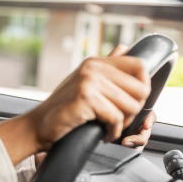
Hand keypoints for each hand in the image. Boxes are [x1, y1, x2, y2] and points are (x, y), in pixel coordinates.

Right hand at [0, 49, 149, 162]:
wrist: (38, 126)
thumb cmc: (63, 108)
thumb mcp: (85, 83)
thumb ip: (107, 68)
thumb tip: (125, 47)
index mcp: (95, 62)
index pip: (140, 66)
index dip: (144, 86)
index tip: (133, 102)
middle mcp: (92, 68)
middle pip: (140, 89)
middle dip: (134, 110)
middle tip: (118, 120)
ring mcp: (88, 81)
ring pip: (131, 106)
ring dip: (123, 123)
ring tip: (108, 127)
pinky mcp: (85, 98)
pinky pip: (116, 118)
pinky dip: (112, 132)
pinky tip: (103, 134)